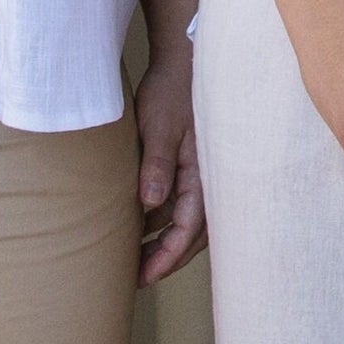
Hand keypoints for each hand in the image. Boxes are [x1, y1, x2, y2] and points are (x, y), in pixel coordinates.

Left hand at [132, 31, 206, 284]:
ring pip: (188, 223)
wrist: (182, 64)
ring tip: (138, 262)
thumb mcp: (161, 127)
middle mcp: (205, 180)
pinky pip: (181, 206)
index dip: (168, 255)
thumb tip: (150, 204)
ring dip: (166, 244)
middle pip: (192, 234)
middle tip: (139, 279)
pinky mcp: (189, 168)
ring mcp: (199, 175)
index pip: (189, 228)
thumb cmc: (171, 92)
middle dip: (168, 259)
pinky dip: (165, 223)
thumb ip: (157, 164)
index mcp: (202, 173)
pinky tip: (143, 228)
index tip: (146, 275)